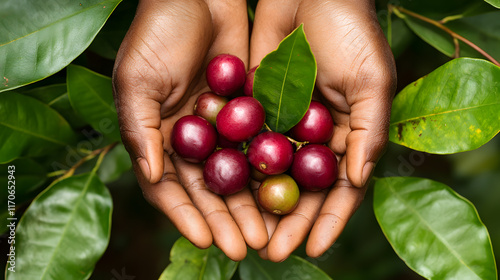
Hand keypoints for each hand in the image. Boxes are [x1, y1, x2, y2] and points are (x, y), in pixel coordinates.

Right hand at [112, 0, 267, 260]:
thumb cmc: (157, 32)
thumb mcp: (137, 80)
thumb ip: (142, 130)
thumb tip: (153, 177)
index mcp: (159, 137)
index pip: (169, 187)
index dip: (187, 215)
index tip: (207, 239)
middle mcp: (191, 138)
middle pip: (209, 188)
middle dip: (227, 218)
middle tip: (247, 245)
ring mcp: (222, 127)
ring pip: (238, 173)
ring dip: (252, 203)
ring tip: (270, 230)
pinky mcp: (249, 110)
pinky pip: (260, 145)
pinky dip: (269, 168)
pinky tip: (286, 190)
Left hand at [250, 0, 396, 260]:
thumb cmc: (351, 31)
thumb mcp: (370, 81)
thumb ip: (368, 131)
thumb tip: (357, 181)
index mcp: (346, 135)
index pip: (339, 188)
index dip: (328, 220)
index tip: (314, 248)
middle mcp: (311, 136)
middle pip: (299, 188)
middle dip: (286, 221)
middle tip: (271, 250)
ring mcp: (281, 123)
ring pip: (268, 172)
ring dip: (257, 203)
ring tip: (244, 232)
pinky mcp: (254, 106)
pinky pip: (245, 141)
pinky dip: (236, 164)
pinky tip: (224, 190)